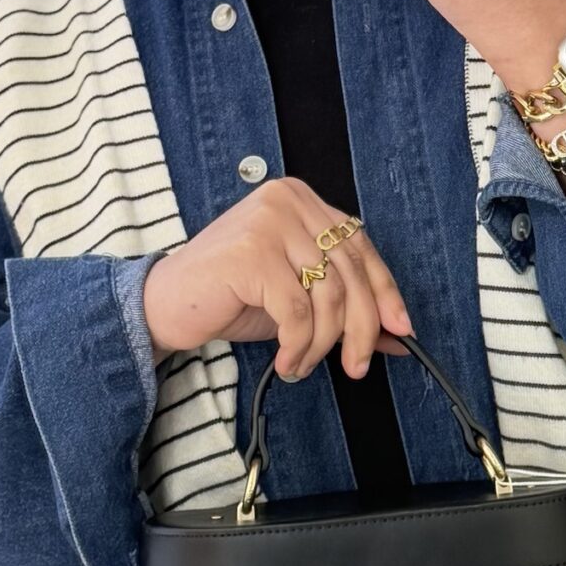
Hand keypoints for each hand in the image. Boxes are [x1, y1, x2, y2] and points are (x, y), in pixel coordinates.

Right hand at [143, 177, 412, 379]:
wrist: (164, 304)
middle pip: (350, 272)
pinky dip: (298, 346)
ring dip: (322, 344)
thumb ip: (345, 307)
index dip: (386, 291)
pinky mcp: (251, 253)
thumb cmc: (230, 297)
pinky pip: (297, 312)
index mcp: (302, 200)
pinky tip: (286, 363)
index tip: (402, 330)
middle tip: (357, 366)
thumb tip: (400, 336)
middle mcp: (287, 201)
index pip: (361, 247)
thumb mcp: (298, 300)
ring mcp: (268, 223)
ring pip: (328, 295)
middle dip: (360, 328)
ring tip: (305, 365)